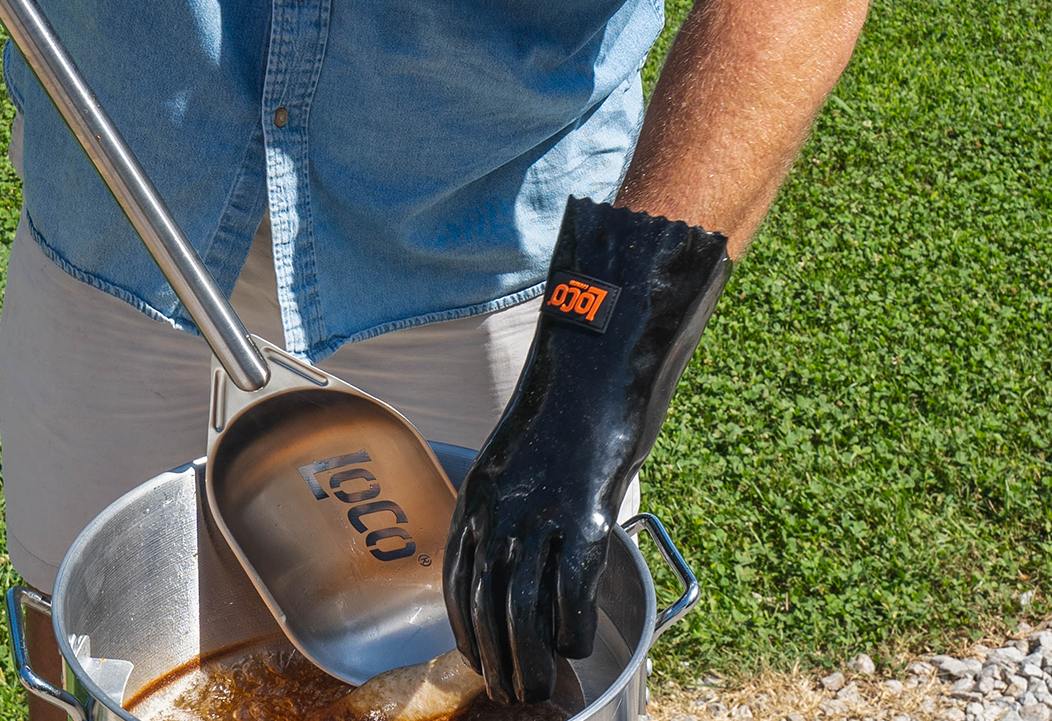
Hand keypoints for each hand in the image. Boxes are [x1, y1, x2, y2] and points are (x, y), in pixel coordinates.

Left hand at [444, 409, 612, 703]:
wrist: (595, 363)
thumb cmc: (562, 411)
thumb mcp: (515, 460)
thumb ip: (508, 507)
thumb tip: (519, 562)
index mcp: (477, 495)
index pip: (457, 580)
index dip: (464, 630)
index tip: (474, 661)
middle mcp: (500, 508)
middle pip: (487, 603)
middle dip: (494, 660)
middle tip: (508, 694)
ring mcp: (542, 513)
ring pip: (524, 608)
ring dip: (529, 659)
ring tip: (537, 690)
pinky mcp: (587, 516)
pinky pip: (573, 590)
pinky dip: (573, 628)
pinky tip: (576, 645)